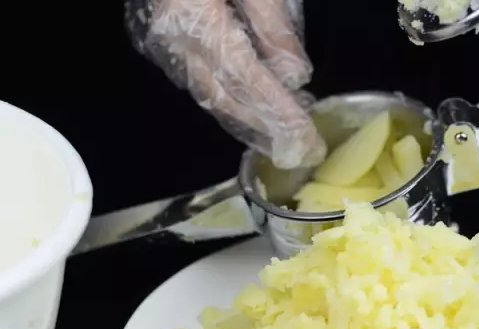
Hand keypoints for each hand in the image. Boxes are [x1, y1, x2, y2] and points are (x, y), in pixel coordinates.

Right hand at [125, 0, 325, 168]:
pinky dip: (230, 101)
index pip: (246, 77)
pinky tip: (252, 109)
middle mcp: (174, 38)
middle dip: (265, 129)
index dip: (277, 111)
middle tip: (299, 151)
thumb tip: (294, 75)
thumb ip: (271, 24)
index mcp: (196, 16)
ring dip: (247, 120)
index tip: (305, 138)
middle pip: (225, 97)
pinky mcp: (163, 40)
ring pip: (209, 95)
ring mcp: (164, 41)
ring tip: (282, 136)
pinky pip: (199, 81)